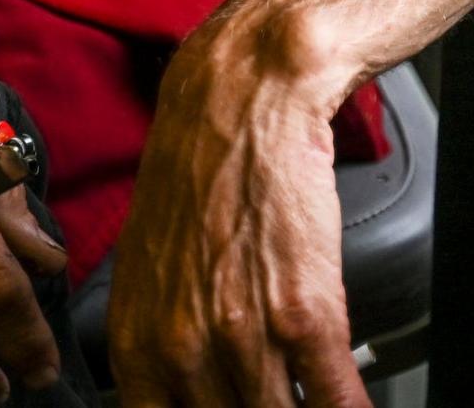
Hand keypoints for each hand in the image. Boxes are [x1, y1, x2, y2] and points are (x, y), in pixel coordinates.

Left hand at [107, 24, 372, 407]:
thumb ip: (160, 345)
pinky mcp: (304, 314)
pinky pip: (336, 405)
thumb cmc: (201, 173)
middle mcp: (181, 348)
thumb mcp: (152, 266)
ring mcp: (241, 335)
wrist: (244, 97)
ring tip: (321, 405)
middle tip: (273, 402)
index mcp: (137, 342)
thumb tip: (180, 399)